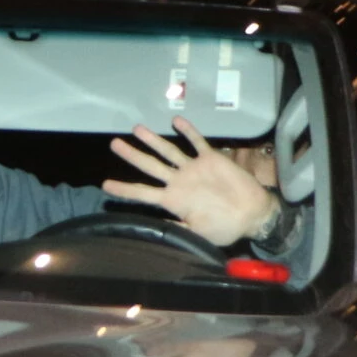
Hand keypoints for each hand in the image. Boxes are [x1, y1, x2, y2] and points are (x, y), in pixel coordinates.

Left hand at [103, 120, 279, 246]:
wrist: (252, 214)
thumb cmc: (225, 227)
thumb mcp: (197, 234)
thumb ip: (175, 229)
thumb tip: (151, 230)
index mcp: (173, 200)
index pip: (143, 193)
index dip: (124, 189)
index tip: (105, 185)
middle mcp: (179, 182)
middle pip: (150, 166)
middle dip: (132, 155)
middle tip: (114, 144)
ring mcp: (194, 169)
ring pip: (168, 151)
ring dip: (153, 140)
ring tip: (136, 129)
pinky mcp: (211, 159)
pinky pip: (197, 142)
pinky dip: (188, 131)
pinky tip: (176, 121)